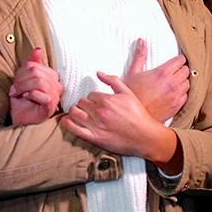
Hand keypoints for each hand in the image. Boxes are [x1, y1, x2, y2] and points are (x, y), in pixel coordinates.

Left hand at [9, 48, 63, 125]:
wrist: (19, 117)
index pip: (35, 66)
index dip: (21, 72)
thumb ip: (31, 63)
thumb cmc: (23, 99)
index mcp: (51, 76)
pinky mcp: (52, 106)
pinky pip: (44, 95)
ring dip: (23, 87)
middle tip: (13, 89)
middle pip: (37, 73)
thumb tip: (37, 49)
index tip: (15, 82)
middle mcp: (57, 85)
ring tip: (17, 94)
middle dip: (21, 80)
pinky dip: (31, 94)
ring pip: (40, 82)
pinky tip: (25, 97)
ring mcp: (56, 96)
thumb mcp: (24, 79)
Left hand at [61, 72, 180, 172]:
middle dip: (84, 104)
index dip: (93, 98)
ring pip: (75, 113)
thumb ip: (113, 80)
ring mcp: (96, 125)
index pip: (90, 95)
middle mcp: (99, 112)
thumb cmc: (138, 114)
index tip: (97, 103)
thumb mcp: (128, 93)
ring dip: (75, 112)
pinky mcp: (95, 138)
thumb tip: (98, 72)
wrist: (145, 136)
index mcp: (107, 99)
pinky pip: (75, 130)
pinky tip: (66, 121)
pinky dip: (68, 124)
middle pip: (81, 103)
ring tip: (79, 113)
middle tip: (90, 108)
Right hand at [123, 39, 188, 122]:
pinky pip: (186, 96)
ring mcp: (175, 96)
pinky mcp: (176, 106)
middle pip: (186, 70)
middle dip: (182, 68)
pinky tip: (176, 92)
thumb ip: (140, 56)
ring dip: (183, 80)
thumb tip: (142, 41)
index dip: (179, 58)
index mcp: (162, 73)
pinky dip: (183, 92)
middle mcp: (172, 84)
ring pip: (188, 83)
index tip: (178, 59)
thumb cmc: (131, 94)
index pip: (180, 60)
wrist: (133, 116)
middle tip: (177, 68)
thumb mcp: (133, 72)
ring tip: (177, 80)